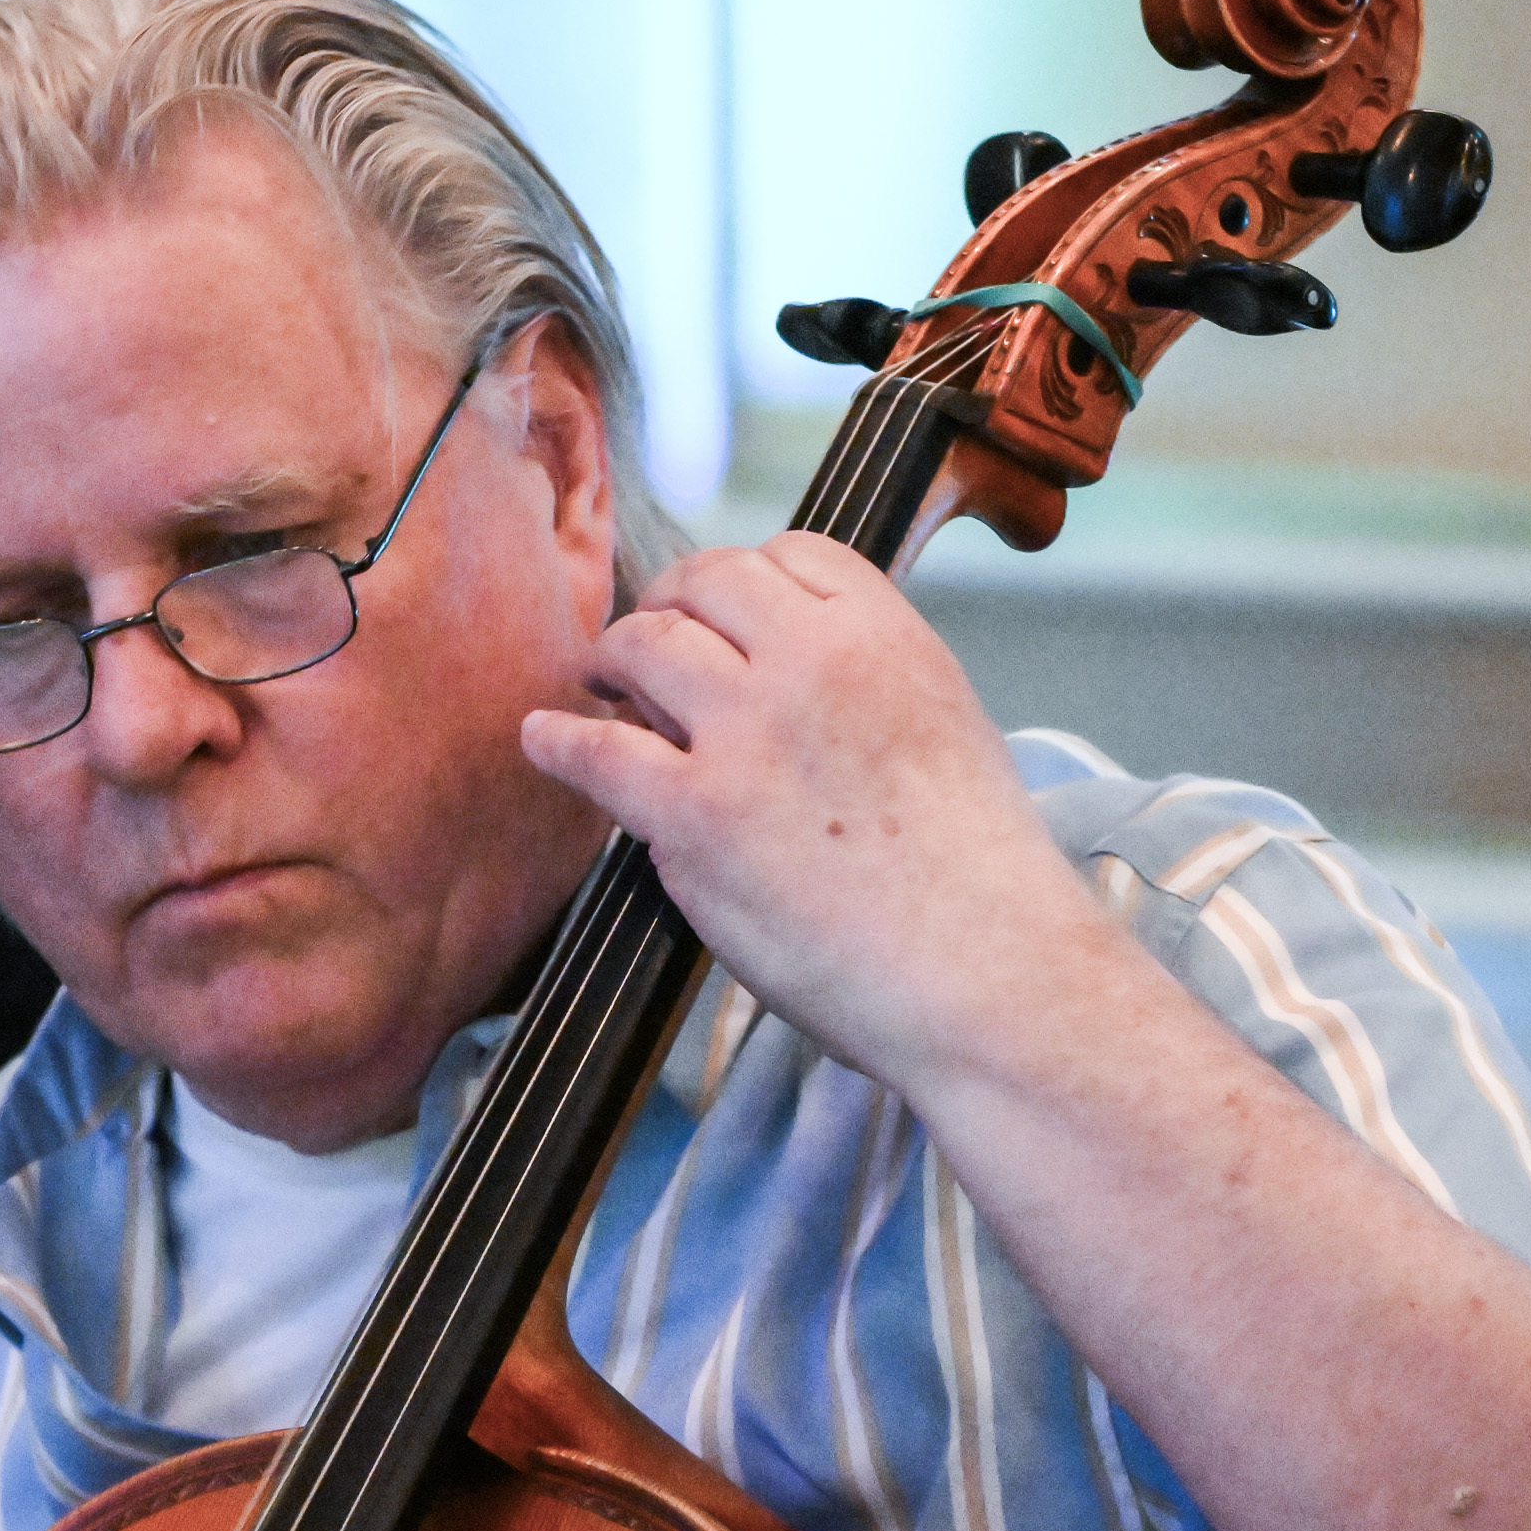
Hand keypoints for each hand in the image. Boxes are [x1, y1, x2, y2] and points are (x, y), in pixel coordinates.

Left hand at [517, 532, 1118, 1096]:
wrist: (987, 975)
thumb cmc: (975, 878)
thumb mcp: (945, 726)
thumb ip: (863, 682)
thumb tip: (778, 671)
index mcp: (886, 636)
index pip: (790, 555)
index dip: (742, 582)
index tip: (719, 609)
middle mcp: (811, 664)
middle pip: (704, 584)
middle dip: (670, 604)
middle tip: (647, 639)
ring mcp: (747, 735)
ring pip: (643, 646)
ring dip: (615, 660)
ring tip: (603, 685)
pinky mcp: (696, 814)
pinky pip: (597, 752)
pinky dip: (560, 741)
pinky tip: (543, 739)